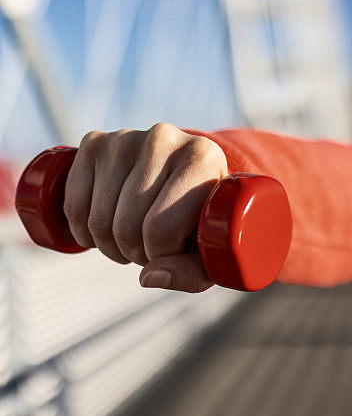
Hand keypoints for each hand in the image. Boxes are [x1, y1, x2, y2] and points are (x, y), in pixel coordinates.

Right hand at [63, 123, 227, 291]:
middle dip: (135, 253)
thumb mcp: (213, 249)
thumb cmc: (206, 217)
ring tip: (134, 240)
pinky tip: (105, 231)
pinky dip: (84, 232)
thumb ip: (191, 270)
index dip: (161, 255)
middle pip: (126, 226)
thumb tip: (148, 277)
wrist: (192, 174)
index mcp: (202, 158)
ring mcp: (125, 138)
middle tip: (151, 250)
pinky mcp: (94, 142)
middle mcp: (163, 140)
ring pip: (97, 220)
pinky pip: (74, 205)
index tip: (174, 251)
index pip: (160, 229)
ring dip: (110, 246)